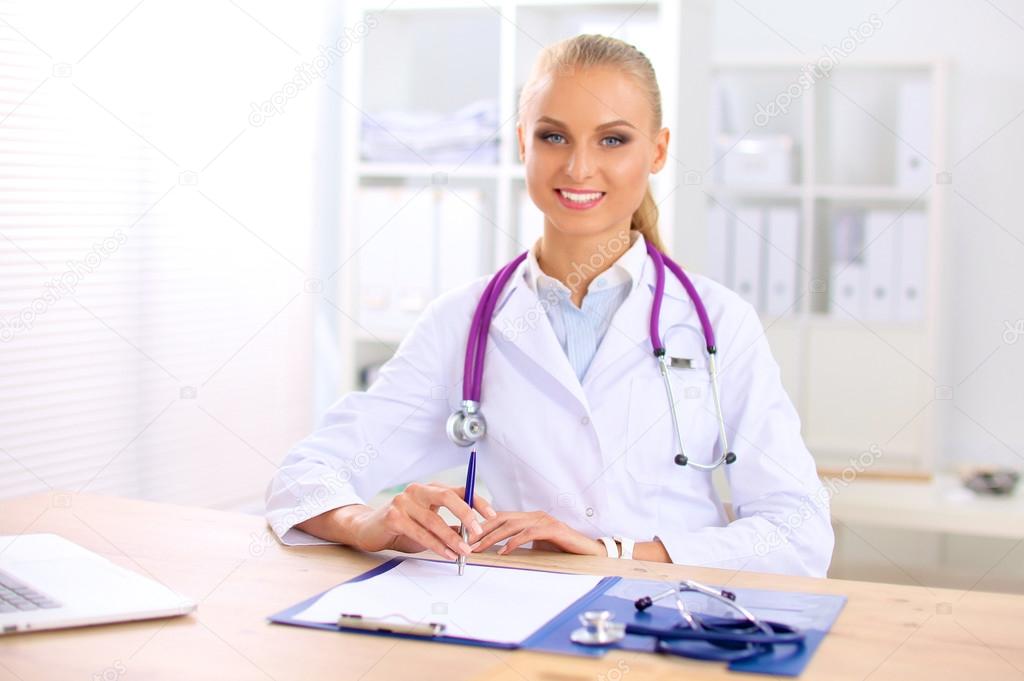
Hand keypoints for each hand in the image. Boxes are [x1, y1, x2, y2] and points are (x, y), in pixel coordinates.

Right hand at [350, 482, 495, 558]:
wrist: (368, 529)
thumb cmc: (403, 527)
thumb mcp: (429, 524)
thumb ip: (448, 526)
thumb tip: (473, 534)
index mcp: (430, 489)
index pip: (459, 490)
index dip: (477, 501)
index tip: (492, 515)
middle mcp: (417, 491)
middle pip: (448, 497)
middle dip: (466, 514)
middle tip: (478, 532)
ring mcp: (404, 501)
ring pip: (434, 520)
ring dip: (452, 538)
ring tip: (464, 551)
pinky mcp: (394, 517)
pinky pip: (420, 533)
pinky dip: (436, 545)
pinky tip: (447, 554)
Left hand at [470, 511, 604, 556]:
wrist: (588, 553)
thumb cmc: (561, 550)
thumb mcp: (536, 546)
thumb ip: (519, 544)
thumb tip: (496, 550)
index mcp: (528, 518)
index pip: (499, 517)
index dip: (482, 525)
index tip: (466, 536)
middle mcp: (534, 515)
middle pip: (501, 518)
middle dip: (481, 530)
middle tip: (466, 542)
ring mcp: (544, 520)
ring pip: (511, 525)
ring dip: (492, 537)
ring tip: (479, 547)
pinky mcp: (553, 529)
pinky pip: (528, 533)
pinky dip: (513, 542)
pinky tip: (503, 551)